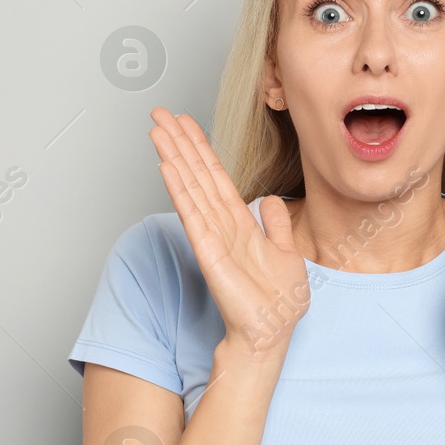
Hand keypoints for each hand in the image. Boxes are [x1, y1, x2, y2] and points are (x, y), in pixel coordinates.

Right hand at [148, 108, 309, 354]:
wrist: (272, 332)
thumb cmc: (278, 301)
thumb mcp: (287, 253)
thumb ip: (276, 224)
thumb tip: (272, 200)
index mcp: (240, 222)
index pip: (215, 176)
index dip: (201, 147)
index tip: (185, 122)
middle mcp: (221, 224)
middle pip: (196, 173)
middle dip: (179, 141)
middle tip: (159, 113)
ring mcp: (211, 236)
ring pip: (190, 186)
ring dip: (173, 155)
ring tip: (156, 129)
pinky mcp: (208, 251)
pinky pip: (191, 213)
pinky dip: (179, 189)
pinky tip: (166, 166)